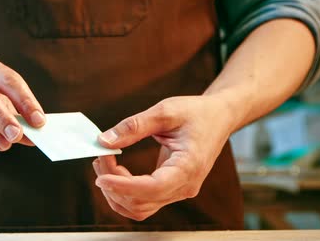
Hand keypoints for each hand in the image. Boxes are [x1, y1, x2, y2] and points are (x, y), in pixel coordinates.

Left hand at [93, 95, 235, 220]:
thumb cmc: (196, 113)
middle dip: (114, 184)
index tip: (101, 177)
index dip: (123, 186)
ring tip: (105, 163)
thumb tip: (104, 141)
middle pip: (141, 202)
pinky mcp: (171, 189)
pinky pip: (143, 202)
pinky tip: (115, 171)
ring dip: (116, 191)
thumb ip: (134, 126)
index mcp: (189, 166)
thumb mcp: (165, 111)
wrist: (218, 118)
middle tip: (101, 157)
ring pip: (139, 208)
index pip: (152, 188)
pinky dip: (124, 192)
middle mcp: (185, 186)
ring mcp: (179, 191)